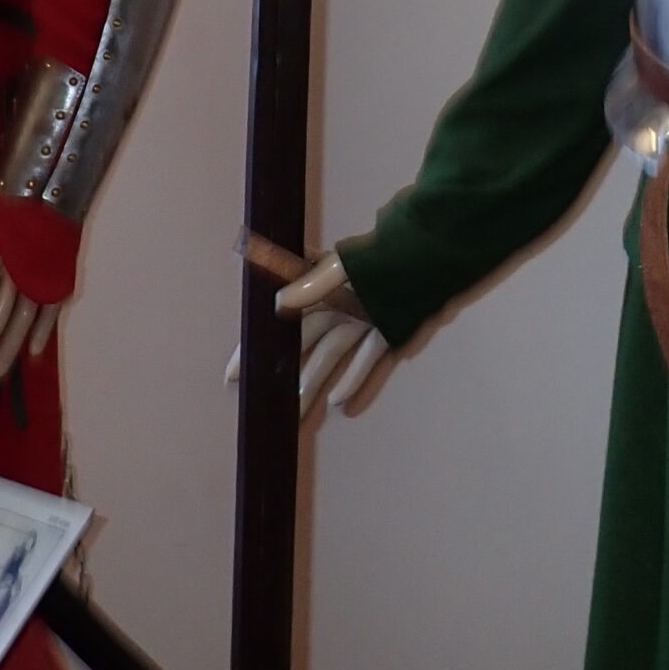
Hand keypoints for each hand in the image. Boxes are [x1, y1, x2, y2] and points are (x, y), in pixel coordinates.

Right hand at [237, 251, 395, 418]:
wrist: (434, 249)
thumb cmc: (383, 254)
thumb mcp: (344, 267)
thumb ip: (312, 284)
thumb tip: (277, 304)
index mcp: (323, 289)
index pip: (284, 325)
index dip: (262, 349)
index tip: (234, 376)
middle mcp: (341, 308)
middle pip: (310, 351)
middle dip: (292, 381)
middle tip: (275, 412)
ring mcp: (366, 322)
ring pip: (337, 359)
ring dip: (321, 388)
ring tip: (306, 420)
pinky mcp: (393, 332)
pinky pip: (373, 361)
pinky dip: (361, 381)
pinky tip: (347, 406)